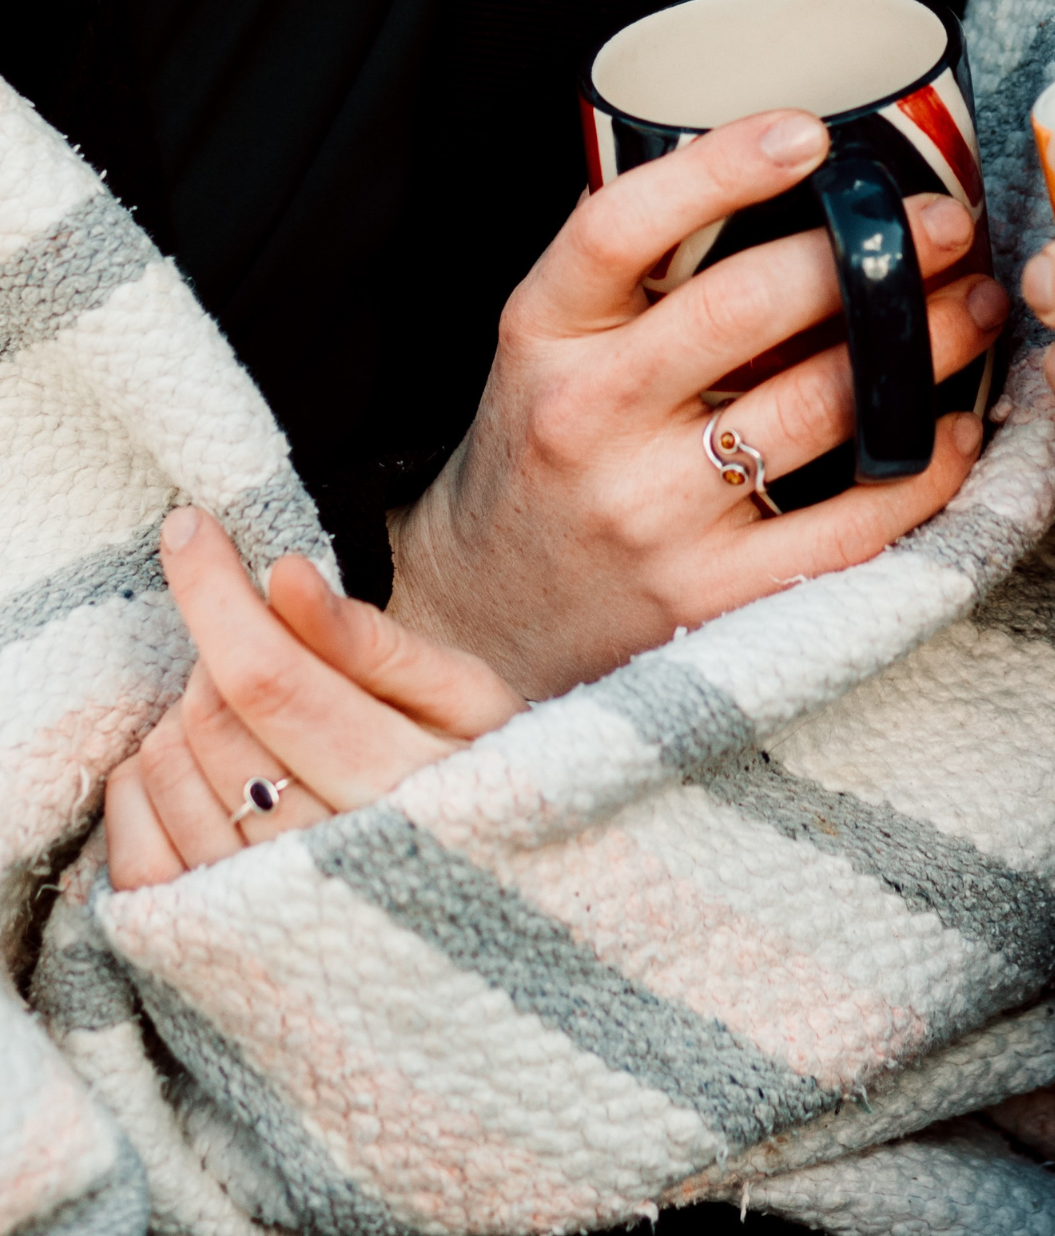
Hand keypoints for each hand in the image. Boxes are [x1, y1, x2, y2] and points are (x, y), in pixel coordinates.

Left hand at [106, 507, 524, 890]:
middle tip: (271, 651)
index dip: (215, 593)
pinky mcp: (213, 942)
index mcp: (401, 784)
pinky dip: (143, 788)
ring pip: (168, 771)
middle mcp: (329, 859)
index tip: (189, 530)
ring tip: (254, 718)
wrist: (502, 919)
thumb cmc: (486, 781)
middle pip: (213, 717)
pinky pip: (135, 847)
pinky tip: (197, 768)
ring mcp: (263, 909)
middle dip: (221, 653)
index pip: (270, 676)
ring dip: (188, 718)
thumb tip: (286, 576)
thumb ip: (378, 645)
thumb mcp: (470, 700)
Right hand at [387, 109, 1008, 699]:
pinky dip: (919, 470)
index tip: (812, 133)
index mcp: (542, 334)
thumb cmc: (543, 458)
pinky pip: (849, 524)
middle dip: (870, 256)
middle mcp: (587, 418)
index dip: (719, 168)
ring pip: (821, 407)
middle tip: (949, 225)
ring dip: (924, 348)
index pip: (620, 227)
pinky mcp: (710, 596)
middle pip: (746, 306)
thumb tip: (786, 182)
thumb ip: (636, 278)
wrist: (488, 619)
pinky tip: (952, 430)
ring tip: (973, 308)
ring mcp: (650, 513)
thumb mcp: (549, 350)